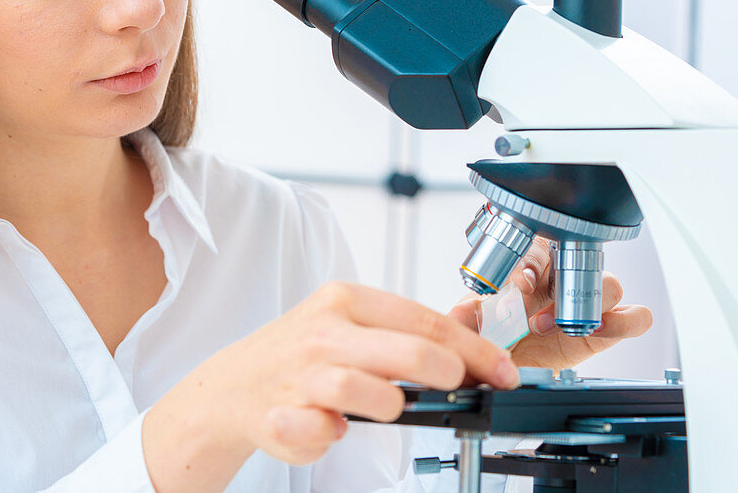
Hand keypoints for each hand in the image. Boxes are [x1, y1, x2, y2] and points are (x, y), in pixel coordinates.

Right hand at [145, 282, 519, 491]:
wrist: (234, 384)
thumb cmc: (304, 353)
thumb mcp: (354, 323)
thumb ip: (411, 327)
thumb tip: (474, 321)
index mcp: (346, 301)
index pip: (425, 322)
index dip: (474, 350)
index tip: (503, 371)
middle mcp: (324, 332)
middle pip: (406, 352)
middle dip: (446, 373)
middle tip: (458, 388)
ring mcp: (299, 373)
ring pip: (363, 391)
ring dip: (387, 405)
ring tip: (386, 407)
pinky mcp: (277, 414)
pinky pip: (315, 431)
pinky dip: (327, 436)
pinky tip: (329, 429)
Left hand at [448, 238, 652, 371]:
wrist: (510, 370)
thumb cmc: (497, 336)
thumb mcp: (475, 324)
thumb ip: (468, 315)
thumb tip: (461, 312)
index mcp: (532, 265)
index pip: (541, 246)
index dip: (532, 262)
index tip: (519, 283)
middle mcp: (564, 278)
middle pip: (582, 258)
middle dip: (561, 281)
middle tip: (532, 310)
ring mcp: (589, 301)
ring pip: (611, 284)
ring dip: (587, 303)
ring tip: (554, 326)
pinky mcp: (609, 327)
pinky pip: (637, 316)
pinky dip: (624, 321)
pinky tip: (596, 331)